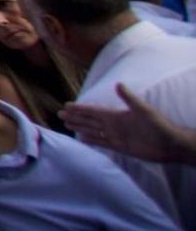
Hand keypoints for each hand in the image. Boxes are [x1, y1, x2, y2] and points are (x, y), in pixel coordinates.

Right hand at [62, 84, 195, 165]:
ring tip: (67, 125)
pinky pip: (102, 142)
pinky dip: (91, 140)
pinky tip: (83, 139)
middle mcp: (113, 125)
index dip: (80, 108)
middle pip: (89, 120)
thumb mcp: (144, 110)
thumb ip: (129, 98)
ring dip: (80, 127)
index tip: (66, 105)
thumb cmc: (158, 125)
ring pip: (93, 130)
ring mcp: (116, 136)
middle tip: (60, 114)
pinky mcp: (120, 147)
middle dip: (75, 117)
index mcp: (116, 115)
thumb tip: (118, 83)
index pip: (93, 111)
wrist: (170, 145)